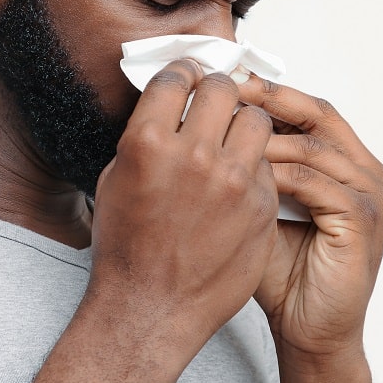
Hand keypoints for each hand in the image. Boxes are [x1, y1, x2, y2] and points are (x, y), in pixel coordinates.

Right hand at [89, 59, 279, 355]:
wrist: (151, 310)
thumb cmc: (126, 249)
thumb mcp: (117, 180)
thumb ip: (147, 137)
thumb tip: (171, 105)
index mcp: (149, 142)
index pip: (178, 77)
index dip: (184, 73)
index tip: (189, 76)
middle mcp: (195, 155)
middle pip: (223, 89)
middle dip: (218, 90)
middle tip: (215, 102)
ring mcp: (233, 182)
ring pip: (256, 121)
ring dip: (244, 124)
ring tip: (234, 140)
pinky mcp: (261, 206)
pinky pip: (265, 166)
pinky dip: (253, 168)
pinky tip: (239, 184)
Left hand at [236, 77, 382, 362]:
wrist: (308, 332)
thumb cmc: (284, 276)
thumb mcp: (263, 206)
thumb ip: (253, 167)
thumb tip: (208, 123)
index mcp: (350, 165)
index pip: (310, 112)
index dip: (269, 94)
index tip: (224, 82)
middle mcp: (369, 173)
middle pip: (319, 115)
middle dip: (269, 100)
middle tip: (225, 90)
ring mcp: (372, 196)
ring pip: (314, 146)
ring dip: (264, 138)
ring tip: (222, 133)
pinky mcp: (363, 221)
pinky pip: (316, 182)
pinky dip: (278, 174)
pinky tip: (243, 173)